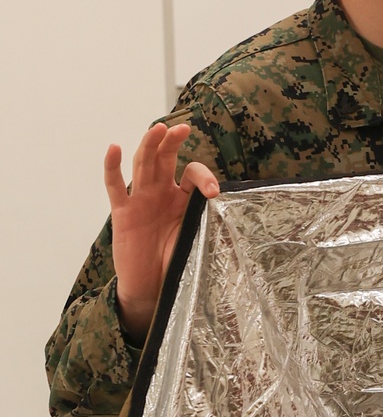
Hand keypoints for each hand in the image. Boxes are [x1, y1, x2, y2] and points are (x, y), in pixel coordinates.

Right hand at [104, 122, 218, 343]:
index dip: (204, 178)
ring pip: (143, 164)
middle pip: (165, 158)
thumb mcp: (198, 239)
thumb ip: (210, 224)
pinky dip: (112, 166)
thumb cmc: (175, 263)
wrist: (151, 288)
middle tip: (182, 128)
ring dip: (149, 145)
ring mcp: (140, 199)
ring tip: (159, 128)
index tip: (214, 193)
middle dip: (172, 142)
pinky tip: (115, 148)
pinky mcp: (122, 212)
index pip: (192, 174)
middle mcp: (161, 193)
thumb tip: (236, 220)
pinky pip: (114, 185)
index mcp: (182, 198)